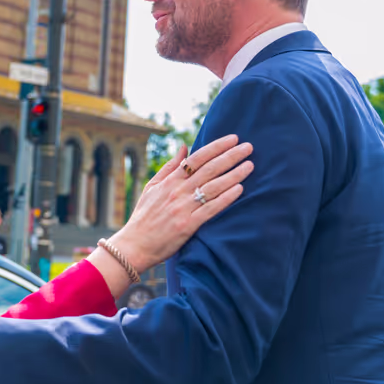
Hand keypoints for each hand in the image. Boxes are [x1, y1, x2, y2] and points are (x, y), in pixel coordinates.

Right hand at [114, 135, 252, 272]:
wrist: (134, 245)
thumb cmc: (143, 216)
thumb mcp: (152, 187)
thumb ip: (169, 167)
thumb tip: (183, 146)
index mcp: (170, 181)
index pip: (197, 158)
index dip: (216, 147)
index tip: (233, 139)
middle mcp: (178, 191)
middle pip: (209, 169)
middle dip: (231, 156)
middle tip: (248, 147)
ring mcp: (183, 208)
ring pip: (213, 187)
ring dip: (233, 174)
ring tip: (249, 165)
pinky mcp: (188, 225)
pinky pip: (211, 208)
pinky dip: (226, 198)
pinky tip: (239, 189)